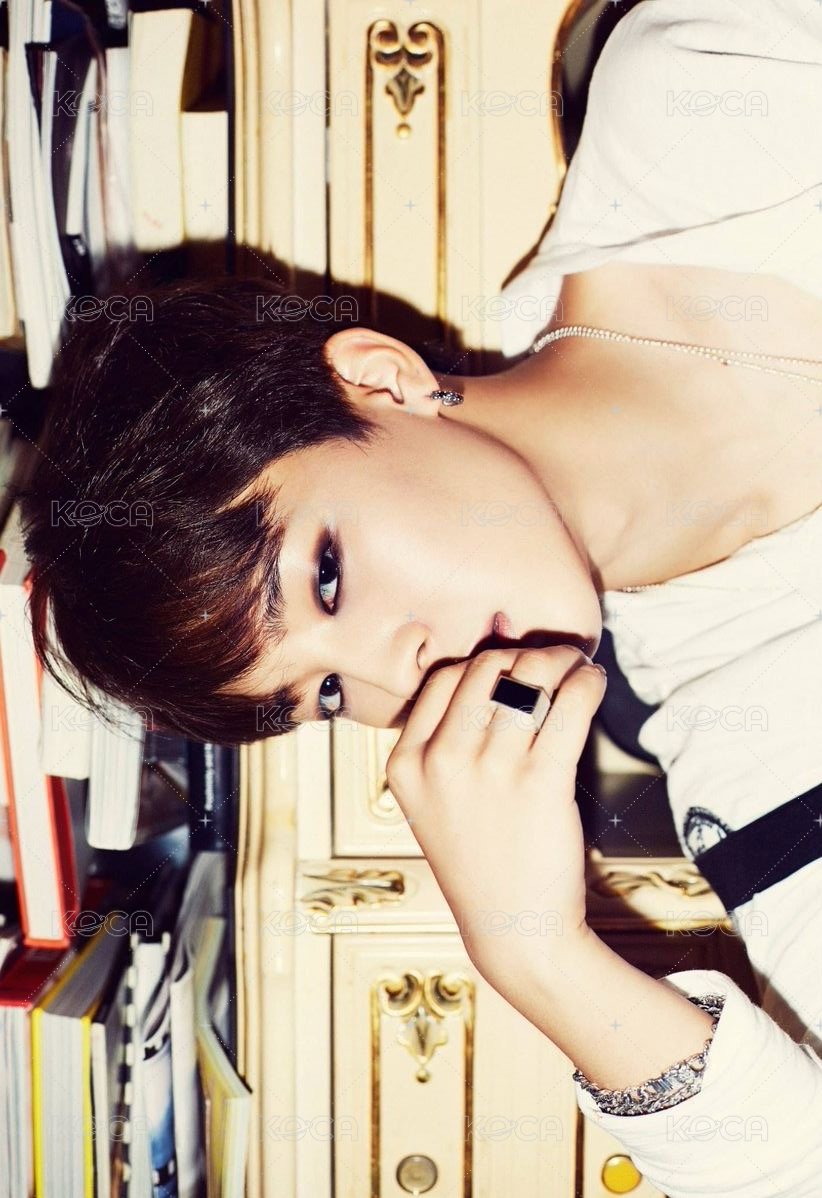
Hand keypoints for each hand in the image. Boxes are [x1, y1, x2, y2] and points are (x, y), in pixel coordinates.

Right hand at [385, 645, 606, 992]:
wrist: (513, 928)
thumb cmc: (481, 860)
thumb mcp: (434, 801)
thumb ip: (448, 741)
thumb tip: (497, 670)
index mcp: (405, 762)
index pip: (442, 678)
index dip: (484, 661)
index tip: (514, 665)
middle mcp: (440, 760)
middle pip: (484, 667)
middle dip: (525, 653)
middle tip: (554, 660)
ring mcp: (488, 771)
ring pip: (528, 677)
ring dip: (561, 660)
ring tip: (577, 667)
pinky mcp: (539, 783)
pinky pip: (569, 705)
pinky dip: (587, 683)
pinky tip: (593, 682)